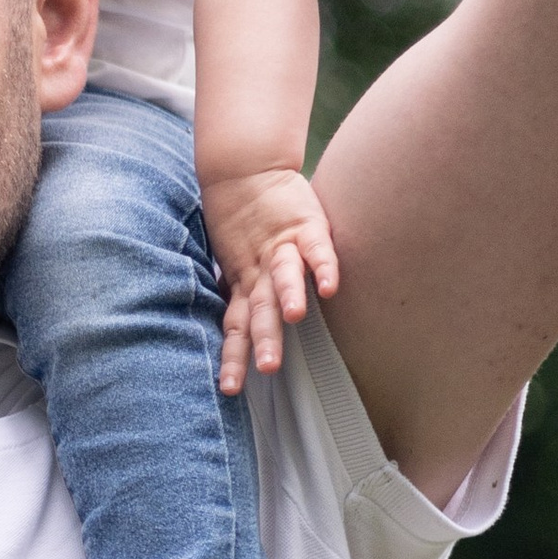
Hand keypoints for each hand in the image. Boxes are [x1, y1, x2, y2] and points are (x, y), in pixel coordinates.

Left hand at [204, 165, 341, 395]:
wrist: (246, 170)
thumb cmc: (245, 223)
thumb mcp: (236, 263)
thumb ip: (239, 294)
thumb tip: (234, 330)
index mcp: (244, 285)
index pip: (236, 328)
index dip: (233, 357)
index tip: (229, 389)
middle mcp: (260, 272)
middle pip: (260, 310)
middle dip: (264, 338)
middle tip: (267, 366)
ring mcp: (281, 248)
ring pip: (283, 276)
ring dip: (287, 295)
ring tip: (294, 316)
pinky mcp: (304, 225)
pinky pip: (315, 248)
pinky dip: (323, 265)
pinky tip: (328, 285)